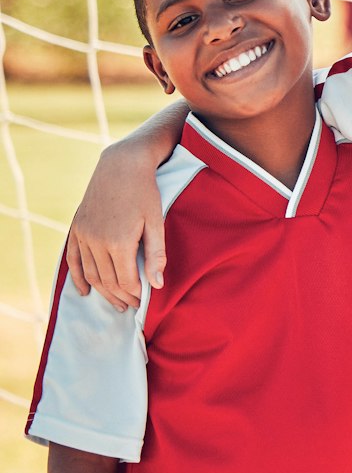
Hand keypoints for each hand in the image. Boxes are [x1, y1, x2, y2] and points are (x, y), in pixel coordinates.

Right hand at [64, 141, 166, 311]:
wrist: (121, 166)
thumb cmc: (145, 193)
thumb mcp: (156, 222)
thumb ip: (156, 255)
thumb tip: (157, 285)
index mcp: (119, 242)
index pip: (126, 280)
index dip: (135, 294)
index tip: (143, 302)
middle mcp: (97, 241)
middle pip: (107, 280)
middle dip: (120, 296)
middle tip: (131, 306)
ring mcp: (83, 235)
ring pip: (90, 273)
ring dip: (102, 291)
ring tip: (116, 302)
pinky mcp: (76, 228)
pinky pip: (73, 259)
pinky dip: (77, 277)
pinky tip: (84, 291)